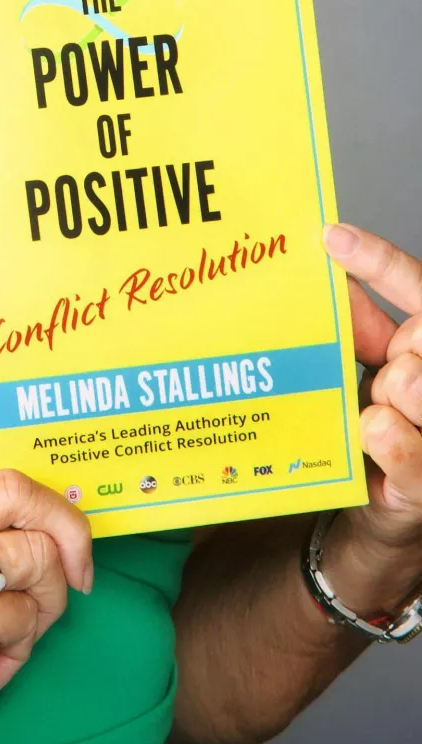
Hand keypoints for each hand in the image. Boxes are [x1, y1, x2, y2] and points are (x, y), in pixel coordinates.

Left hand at [321, 224, 421, 580]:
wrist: (386, 506)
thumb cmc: (383, 424)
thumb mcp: (371, 365)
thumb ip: (364, 323)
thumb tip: (333, 265)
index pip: (421, 289)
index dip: (381, 261)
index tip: (331, 237)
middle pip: (421, 337)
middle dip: (397, 348)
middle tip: (383, 374)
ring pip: (416, 383)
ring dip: (388, 393)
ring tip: (376, 410)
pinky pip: (409, 448)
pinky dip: (389, 437)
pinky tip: (372, 429)